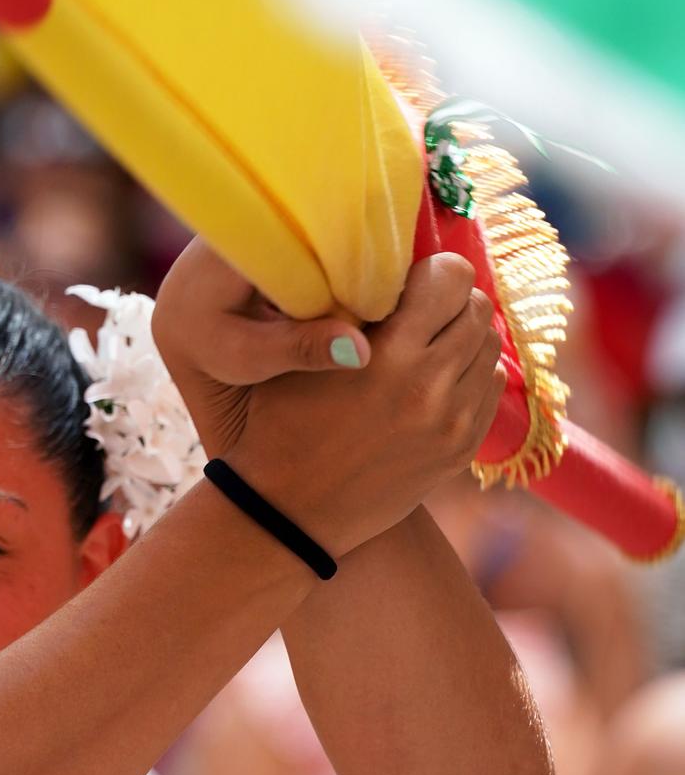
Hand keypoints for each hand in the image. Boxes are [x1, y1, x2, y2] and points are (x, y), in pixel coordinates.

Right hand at [155, 241, 503, 555]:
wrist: (290, 512)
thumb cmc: (282, 423)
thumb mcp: (303, 354)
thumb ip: (348, 308)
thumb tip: (386, 262)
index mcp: (388, 356)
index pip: (450, 278)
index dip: (433, 270)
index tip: (412, 280)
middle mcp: (429, 388)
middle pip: (476, 308)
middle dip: (450, 301)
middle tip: (420, 308)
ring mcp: (452, 423)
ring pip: (490, 346)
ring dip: (463, 336)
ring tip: (428, 343)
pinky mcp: (461, 450)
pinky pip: (492, 386)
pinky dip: (470, 373)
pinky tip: (436, 378)